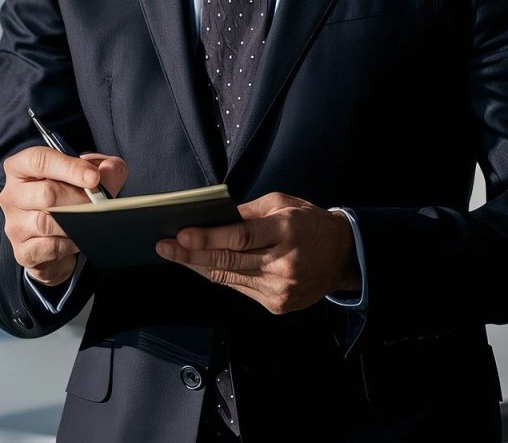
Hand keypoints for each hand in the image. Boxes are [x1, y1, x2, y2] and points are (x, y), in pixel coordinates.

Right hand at [0, 146, 127, 287]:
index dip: (69, 167)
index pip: (39, 160)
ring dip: (77, 221)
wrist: (58, 239)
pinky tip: (77, 237)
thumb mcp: (88, 175)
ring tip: (90, 219)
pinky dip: (71, 243)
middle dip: (80, 198)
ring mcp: (14, 225)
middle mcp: (12, 195)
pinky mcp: (23, 252)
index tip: (94, 177)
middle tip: (100, 202)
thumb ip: (104, 167)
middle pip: (47, 193)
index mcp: (20, 167)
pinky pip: (52, 247)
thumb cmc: (69, 197)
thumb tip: (111, 169)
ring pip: (49, 223)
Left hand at [155, 192, 359, 314]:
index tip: (181, 235)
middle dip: (191, 255)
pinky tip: (202, 267)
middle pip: (228, 261)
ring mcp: (280, 288)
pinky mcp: (278, 304)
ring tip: (175, 255)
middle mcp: (282, 263)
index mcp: (285, 231)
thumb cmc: (309, 222)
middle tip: (164, 247)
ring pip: (230, 278)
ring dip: (199, 267)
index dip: (208, 238)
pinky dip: (220, 277)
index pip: (239, 237)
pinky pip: (241, 289)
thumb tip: (214, 217)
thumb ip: (249, 211)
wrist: (343, 256)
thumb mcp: (282, 203)